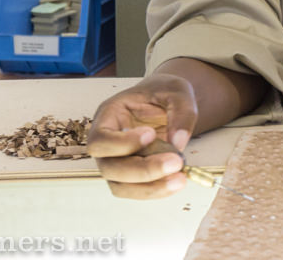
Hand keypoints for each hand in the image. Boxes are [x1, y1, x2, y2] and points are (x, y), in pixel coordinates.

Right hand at [87, 73, 197, 199]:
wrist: (166, 100)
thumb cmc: (164, 92)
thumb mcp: (177, 91)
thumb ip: (181, 112)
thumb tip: (179, 142)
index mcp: (109, 115)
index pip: (100, 138)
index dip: (122, 143)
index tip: (151, 134)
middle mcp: (107, 142)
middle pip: (110, 167)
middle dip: (143, 170)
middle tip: (176, 162)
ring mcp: (116, 161)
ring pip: (121, 186)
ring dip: (150, 187)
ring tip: (180, 179)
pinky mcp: (130, 175)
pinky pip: (136, 190)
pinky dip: (156, 190)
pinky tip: (176, 181)